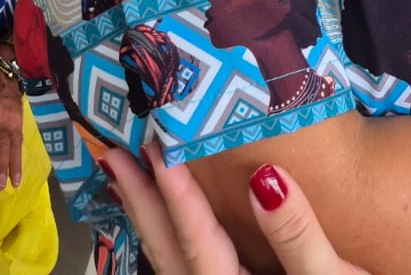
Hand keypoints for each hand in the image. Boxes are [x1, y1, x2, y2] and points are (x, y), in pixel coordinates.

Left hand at [102, 144, 370, 274]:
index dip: (177, 195)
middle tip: (114, 156)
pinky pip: (188, 268)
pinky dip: (173, 239)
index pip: (199, 243)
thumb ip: (296, 232)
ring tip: (128, 180)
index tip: (155, 148)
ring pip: (173, 265)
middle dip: (144, 203)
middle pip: (170, 255)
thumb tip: (265, 174)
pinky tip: (171, 221)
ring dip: (151, 220)